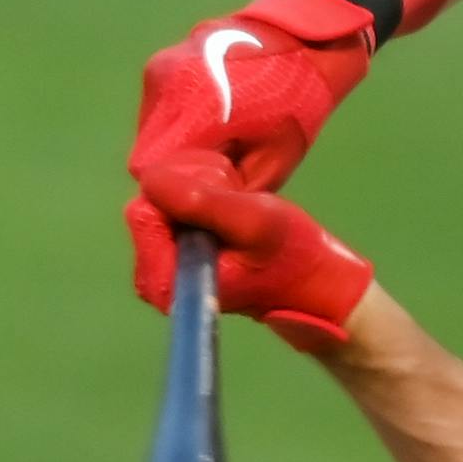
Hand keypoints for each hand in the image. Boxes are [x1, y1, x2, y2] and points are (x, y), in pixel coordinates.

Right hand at [126, 15, 370, 285]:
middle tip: (212, 175)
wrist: (307, 38)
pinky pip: (159, 107)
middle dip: (174, 170)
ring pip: (152, 128)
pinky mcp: (163, 60)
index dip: (171, 190)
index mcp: (192, 107)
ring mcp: (160, 66)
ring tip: (218, 143)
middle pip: (148, 150)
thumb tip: (201, 214)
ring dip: (176, 145)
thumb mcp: (274, 160)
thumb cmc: (299, 103)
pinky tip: (214, 120)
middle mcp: (165, 82)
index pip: (150, 170)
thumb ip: (230, 190)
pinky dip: (179, 122)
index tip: (197, 196)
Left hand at [128, 155, 372, 350]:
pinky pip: (172, 205)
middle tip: (236, 200)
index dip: (185, 192)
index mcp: (166, 282)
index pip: (144, 211)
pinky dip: (202, 194)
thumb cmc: (292, 257)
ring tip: (238, 205)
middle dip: (193, 188)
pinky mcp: (177, 252)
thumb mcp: (254, 220)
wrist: (317, 282)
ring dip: (202, 188)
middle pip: (150, 203)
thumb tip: (150, 179)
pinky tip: (231, 206)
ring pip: (162, 199)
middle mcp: (155, 277)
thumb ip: (200, 201)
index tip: (226, 199)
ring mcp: (165, 264)